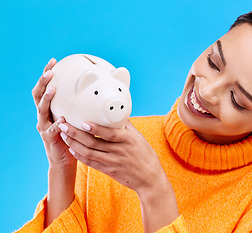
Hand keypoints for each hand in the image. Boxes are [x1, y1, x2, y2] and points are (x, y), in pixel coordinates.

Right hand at [32, 58, 75, 169]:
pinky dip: (57, 125)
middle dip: (43, 82)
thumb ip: (83, 105)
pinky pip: (51, 130)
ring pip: (41, 110)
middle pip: (38, 94)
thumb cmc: (75, 135)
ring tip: (53, 90)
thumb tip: (103, 90)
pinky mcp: (49, 138)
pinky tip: (62, 120)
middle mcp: (44, 114)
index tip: (53, 61)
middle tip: (50, 72)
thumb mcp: (77, 116)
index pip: (46, 86)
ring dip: (47, 98)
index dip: (47, 73)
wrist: (67, 158)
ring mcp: (44, 126)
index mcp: (51, 108)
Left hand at [58, 121, 179, 231]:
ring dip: (73, 143)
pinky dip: (79, 155)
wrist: (149, 178)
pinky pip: (90, 163)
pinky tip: (72, 148)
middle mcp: (119, 151)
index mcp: (127, 140)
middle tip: (63, 125)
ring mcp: (112, 162)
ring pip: (88, 152)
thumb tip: (114, 113)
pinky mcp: (108, 170)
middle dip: (75, 133)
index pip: (109, 133)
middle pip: (93, 142)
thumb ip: (126, 126)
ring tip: (63, 135)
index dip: (95, 128)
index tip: (82, 121)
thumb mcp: (138, 137)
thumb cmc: (145, 154)